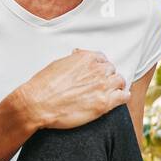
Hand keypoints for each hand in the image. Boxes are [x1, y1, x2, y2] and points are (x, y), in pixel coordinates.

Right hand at [14, 48, 129, 129]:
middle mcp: (97, 69)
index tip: (96, 74)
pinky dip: (122, 97)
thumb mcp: (58, 64)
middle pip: (112, 70)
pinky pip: (124, 96)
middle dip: (106, 77)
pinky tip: (116, 101)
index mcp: (86, 57)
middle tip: (99, 86)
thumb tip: (78, 56)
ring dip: (116, 86)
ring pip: (120, 81)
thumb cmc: (43, 86)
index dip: (99, 67)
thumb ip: (74, 60)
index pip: (102, 58)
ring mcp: (102, 86)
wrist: (37, 104)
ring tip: (109, 93)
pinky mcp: (104, 103)